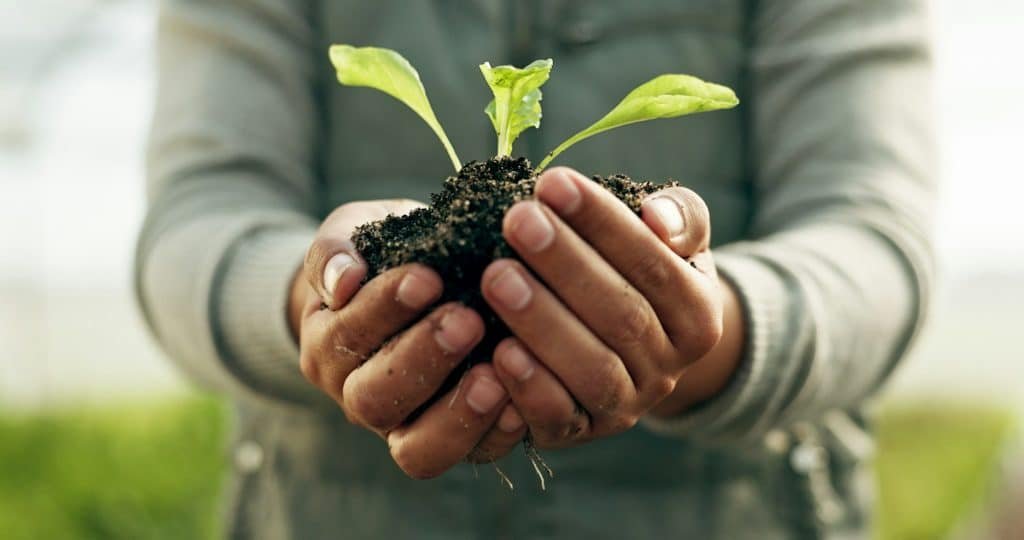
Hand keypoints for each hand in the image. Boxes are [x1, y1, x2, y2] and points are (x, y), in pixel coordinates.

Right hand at [291, 200, 527, 477]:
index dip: (382, 310)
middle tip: (468, 320)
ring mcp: (407, 427)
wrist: (416, 281)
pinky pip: (473, 454)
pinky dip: (496, 434)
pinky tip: (521, 402)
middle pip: (375, 399)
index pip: (346, 338)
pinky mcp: (458, 441)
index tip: (426, 277)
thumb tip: (343, 281)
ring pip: (417, 448)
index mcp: (328, 347)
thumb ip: (336, 251)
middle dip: (422, 359)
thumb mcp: (354, 232)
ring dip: (456, 412)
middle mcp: (359, 396)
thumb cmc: (384, 251)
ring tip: (494, 374)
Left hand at [481, 167, 741, 448]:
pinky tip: (497, 351)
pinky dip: (530, 389)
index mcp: (698, 315)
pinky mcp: (580, 433)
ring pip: (591, 369)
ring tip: (497, 276)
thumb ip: (679, 217)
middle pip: (621, 316)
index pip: (653, 263)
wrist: (635, 350)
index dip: (603, 223)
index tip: (553, 183)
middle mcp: (669, 368)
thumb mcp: (673, 241)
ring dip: (542, 322)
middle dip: (565, 264)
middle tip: (517, 220)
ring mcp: (626, 407)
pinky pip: (558, 419)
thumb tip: (657, 216)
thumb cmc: (640, 274)